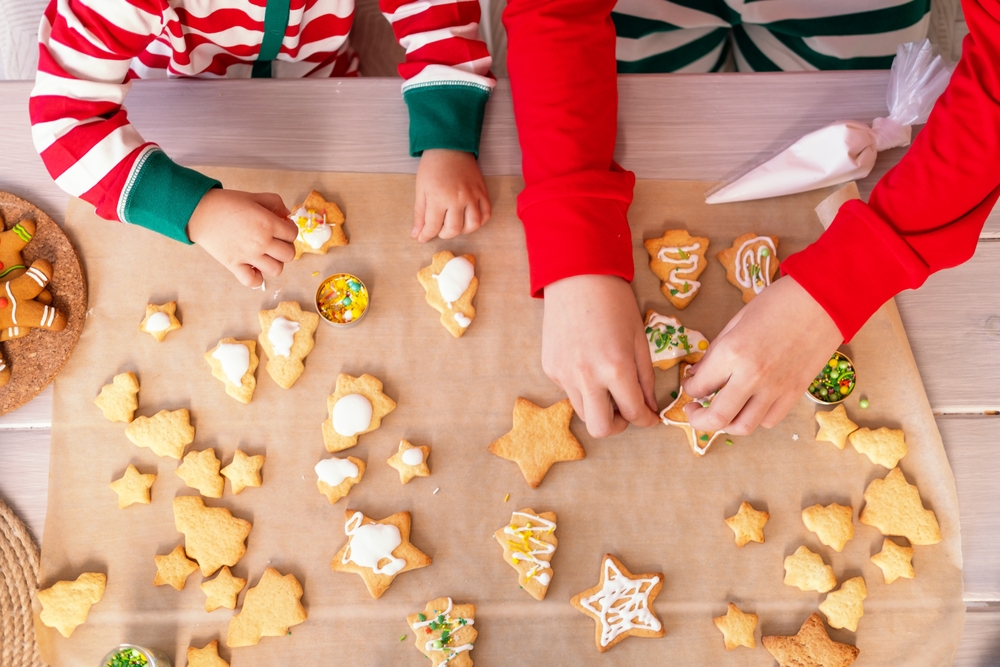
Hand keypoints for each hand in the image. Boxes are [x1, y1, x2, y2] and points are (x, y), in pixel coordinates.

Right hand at [187, 189, 295, 287]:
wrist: (200, 212)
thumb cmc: (226, 203)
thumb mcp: (254, 197)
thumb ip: (275, 203)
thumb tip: (287, 216)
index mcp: (267, 223)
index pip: (293, 234)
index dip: (289, 230)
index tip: (281, 228)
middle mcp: (261, 241)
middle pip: (289, 254)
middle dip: (285, 247)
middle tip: (274, 241)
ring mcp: (248, 256)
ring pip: (276, 270)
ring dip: (274, 263)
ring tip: (265, 255)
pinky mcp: (234, 265)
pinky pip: (253, 281)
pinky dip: (256, 278)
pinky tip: (253, 267)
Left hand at [413, 149, 490, 241]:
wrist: (449, 147)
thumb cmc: (432, 168)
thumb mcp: (420, 190)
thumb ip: (420, 214)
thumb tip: (417, 234)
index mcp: (438, 198)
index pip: (433, 227)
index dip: (426, 236)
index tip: (423, 238)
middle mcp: (457, 199)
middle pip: (454, 230)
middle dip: (444, 234)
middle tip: (439, 229)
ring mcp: (472, 196)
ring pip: (473, 225)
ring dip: (463, 230)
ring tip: (455, 224)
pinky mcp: (482, 192)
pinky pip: (486, 214)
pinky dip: (480, 221)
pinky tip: (469, 219)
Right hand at [542, 274, 659, 437]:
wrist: (576, 276)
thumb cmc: (614, 302)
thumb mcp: (639, 339)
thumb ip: (645, 378)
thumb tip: (649, 406)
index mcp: (616, 368)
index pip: (634, 413)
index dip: (646, 420)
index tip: (649, 417)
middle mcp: (586, 376)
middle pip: (601, 428)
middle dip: (619, 425)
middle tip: (626, 410)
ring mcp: (564, 374)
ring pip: (583, 412)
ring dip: (599, 407)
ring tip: (608, 385)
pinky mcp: (550, 368)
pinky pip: (569, 391)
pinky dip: (583, 388)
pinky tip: (588, 363)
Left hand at [682, 276, 842, 435]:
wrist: (823, 299)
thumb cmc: (778, 302)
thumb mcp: (736, 321)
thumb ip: (715, 352)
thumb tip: (697, 374)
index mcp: (731, 353)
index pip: (699, 387)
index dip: (689, 388)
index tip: (690, 384)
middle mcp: (751, 376)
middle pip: (717, 418)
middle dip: (698, 419)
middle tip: (693, 411)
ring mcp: (775, 388)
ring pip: (744, 427)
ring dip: (726, 424)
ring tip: (722, 412)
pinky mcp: (796, 393)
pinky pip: (770, 420)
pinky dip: (756, 418)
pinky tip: (751, 405)